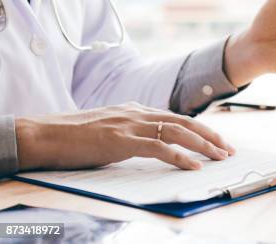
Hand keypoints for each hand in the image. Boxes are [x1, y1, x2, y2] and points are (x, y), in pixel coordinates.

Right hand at [15, 102, 234, 170]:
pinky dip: (180, 157)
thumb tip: (151, 142)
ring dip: (203, 145)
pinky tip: (194, 166)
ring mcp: (131, 124)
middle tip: (229, 149)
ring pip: (178, 132)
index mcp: (137, 109)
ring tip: (220, 157)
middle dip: (211, 136)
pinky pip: (159, 148)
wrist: (47, 134)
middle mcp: (139, 113)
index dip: (200, 129)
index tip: (217, 140)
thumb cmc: (76, 135)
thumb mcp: (111, 127)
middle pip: (185, 122)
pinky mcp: (122, 140)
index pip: (177, 117)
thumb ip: (132, 131)